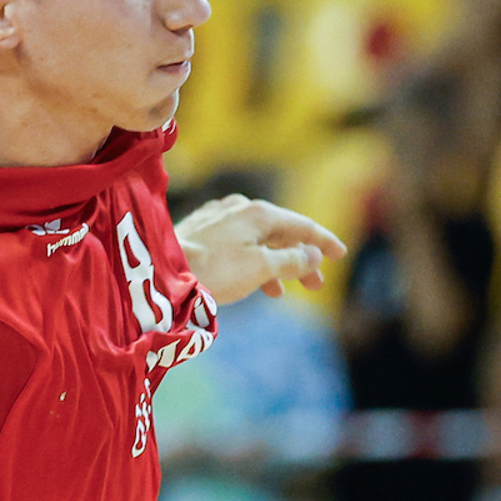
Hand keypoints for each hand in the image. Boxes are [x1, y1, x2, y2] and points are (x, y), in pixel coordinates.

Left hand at [177, 193, 344, 305]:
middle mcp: (240, 208)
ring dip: (275, 265)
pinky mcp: (201, 231)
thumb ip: (291, 261)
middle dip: (300, 260)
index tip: (340, 254)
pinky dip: (252, 262)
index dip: (324, 242)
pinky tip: (249, 281)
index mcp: (259, 213)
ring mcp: (219, 218)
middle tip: (314, 285)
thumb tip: (312, 254)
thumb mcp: (260, 268)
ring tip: (282, 291)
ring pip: (258, 240)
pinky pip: (238, 245)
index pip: (302, 226)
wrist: (161, 271)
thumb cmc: (213, 270)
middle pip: (280, 233)